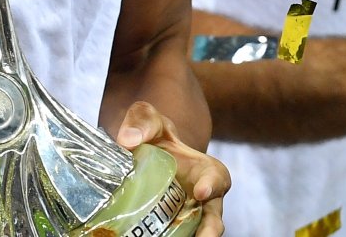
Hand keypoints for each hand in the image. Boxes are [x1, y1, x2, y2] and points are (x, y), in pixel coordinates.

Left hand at [114, 100, 228, 236]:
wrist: (143, 152)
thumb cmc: (155, 135)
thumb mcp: (150, 120)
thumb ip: (143, 121)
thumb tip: (128, 139)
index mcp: (204, 170)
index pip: (217, 178)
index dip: (212, 185)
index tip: (201, 191)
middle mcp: (201, 198)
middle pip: (213, 218)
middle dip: (210, 230)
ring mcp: (185, 215)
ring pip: (194, 232)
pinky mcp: (169, 226)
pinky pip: (171, 234)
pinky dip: (162, 235)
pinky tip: (146, 236)